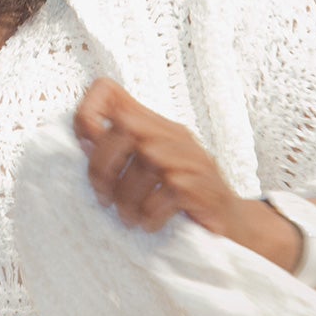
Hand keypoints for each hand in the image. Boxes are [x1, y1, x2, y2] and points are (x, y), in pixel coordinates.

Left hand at [74, 78, 287, 255]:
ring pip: (145, 162)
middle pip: (123, 127)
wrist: (233, 224)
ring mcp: (190, 158)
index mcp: (153, 125)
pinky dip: (150, 215)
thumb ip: (119, 151)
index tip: (85, 147)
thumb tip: (82, 140)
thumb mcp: (149, 167)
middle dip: (102, 167)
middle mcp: (172, 135)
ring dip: (126, 199)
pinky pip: (166, 194)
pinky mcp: (201, 187)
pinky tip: (149, 225)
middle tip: (104, 199)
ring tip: (127, 218)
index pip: (108, 90)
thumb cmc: (182, 197)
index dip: (86, 112)